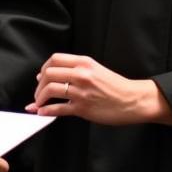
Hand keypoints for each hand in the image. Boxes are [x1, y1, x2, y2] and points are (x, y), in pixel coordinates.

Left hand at [26, 53, 171, 125]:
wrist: (133, 100)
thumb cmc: (116, 86)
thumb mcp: (96, 69)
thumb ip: (76, 69)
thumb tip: (49, 74)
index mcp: (84, 62)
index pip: (54, 59)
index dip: (44, 68)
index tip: (41, 76)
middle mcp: (82, 74)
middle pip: (48, 73)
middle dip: (39, 84)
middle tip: (39, 92)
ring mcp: (81, 92)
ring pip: (50, 89)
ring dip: (40, 97)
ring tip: (39, 103)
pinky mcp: (82, 108)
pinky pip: (58, 109)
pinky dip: (47, 111)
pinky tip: (43, 112)